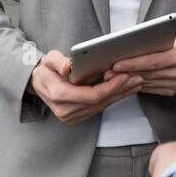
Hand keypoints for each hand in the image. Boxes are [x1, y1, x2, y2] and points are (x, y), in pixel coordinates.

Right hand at [28, 49, 143, 123]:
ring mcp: (71, 117)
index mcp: (59, 96)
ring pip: (102, 106)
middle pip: (100, 102)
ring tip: (136, 83)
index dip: (109, 87)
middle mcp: (65, 111)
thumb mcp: (49, 59)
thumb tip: (67, 67)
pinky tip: (125, 90)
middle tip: (137, 78)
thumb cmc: (46, 69)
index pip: (90, 95)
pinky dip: (114, 98)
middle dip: (120, 90)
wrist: (38, 82)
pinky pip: (99, 108)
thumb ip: (58, 62)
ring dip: (121, 95)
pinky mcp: (78, 117)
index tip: (124, 76)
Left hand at [107, 33, 175, 96]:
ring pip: (147, 82)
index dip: (134, 63)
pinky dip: (136, 85)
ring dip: (128, 80)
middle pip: (148, 73)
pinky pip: (150, 89)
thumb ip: (153, 41)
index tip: (116, 63)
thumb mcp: (169, 36)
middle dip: (126, 72)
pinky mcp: (174, 91)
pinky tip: (124, 81)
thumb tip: (127, 44)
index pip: (154, 61)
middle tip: (107, 72)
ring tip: (111, 77)